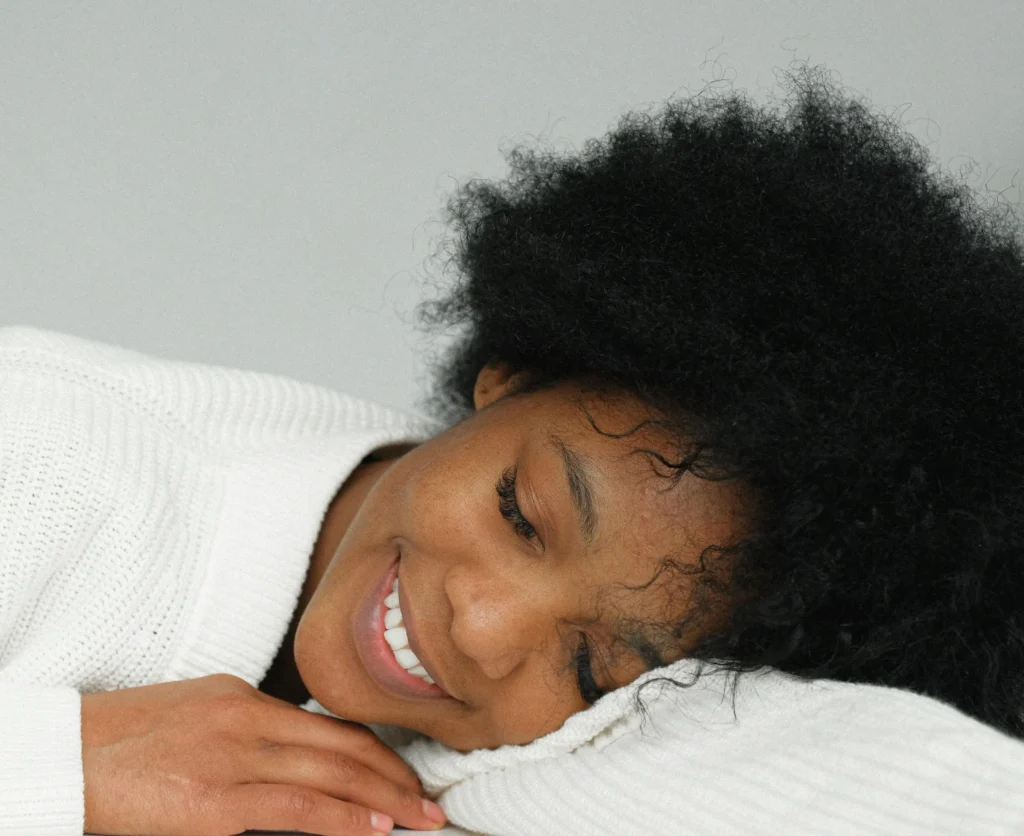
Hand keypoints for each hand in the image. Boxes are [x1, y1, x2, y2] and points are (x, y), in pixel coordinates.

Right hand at [81, 673, 445, 834]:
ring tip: (418, 818)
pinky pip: (295, 808)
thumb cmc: (119, 742)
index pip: (328, 725)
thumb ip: (247, 732)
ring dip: (383, 799)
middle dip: (394, 775)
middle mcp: (246, 719)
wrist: (61, 756)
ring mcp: (233, 758)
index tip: (402, 771)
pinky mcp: (214, 801)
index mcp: (242, 696)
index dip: (374, 751)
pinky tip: (372, 829)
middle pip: (342, 746)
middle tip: (429, 799)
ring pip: (330, 775)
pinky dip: (341, 818)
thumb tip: (291, 759)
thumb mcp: (194, 717)